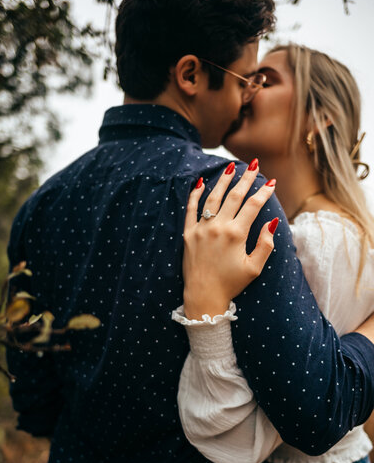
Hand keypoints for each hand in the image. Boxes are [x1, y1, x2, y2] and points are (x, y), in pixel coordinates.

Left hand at [183, 161, 277, 319]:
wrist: (203, 296)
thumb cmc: (231, 284)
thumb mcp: (254, 268)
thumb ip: (265, 245)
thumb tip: (273, 223)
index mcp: (236, 235)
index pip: (253, 206)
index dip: (264, 193)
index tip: (271, 182)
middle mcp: (218, 228)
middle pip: (234, 197)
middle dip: (246, 179)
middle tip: (253, 165)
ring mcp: (201, 229)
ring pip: (213, 198)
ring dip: (223, 181)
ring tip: (231, 167)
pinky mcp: (188, 234)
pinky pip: (191, 209)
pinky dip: (195, 195)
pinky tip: (201, 183)